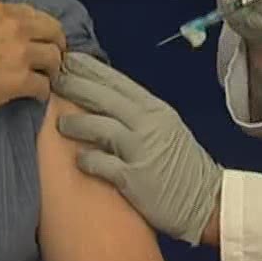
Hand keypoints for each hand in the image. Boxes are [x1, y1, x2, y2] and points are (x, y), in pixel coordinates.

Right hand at [0, 1, 66, 123]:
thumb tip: (12, 33)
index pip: (35, 13)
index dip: (43, 28)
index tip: (43, 38)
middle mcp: (13, 26)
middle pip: (53, 31)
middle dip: (56, 45)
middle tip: (54, 58)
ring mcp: (19, 53)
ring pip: (54, 57)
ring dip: (52, 69)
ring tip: (46, 78)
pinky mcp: (21, 80)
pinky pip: (45, 85)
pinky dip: (43, 92)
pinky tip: (35, 95)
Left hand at [52, 53, 221, 244]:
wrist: (207, 201)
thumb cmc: (183, 165)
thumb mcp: (166, 128)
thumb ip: (139, 113)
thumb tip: (105, 98)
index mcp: (155, 109)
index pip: (117, 81)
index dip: (90, 69)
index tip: (69, 59)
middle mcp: (148, 123)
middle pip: (104, 98)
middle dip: (75, 86)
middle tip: (54, 80)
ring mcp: (140, 150)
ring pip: (100, 127)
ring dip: (76, 123)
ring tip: (60, 123)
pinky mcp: (133, 178)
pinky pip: (102, 164)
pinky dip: (87, 159)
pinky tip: (78, 159)